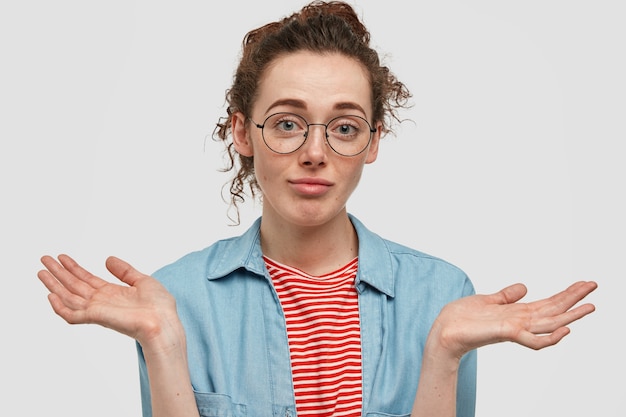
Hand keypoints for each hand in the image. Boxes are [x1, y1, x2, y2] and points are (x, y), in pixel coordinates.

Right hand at [37, 254, 182, 351]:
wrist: (164, 322)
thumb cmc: (159, 306)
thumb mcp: (142, 280)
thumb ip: (124, 271)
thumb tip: (108, 259)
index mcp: (111, 293)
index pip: (87, 279)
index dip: (74, 267)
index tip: (62, 257)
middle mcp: (101, 302)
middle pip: (74, 285)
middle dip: (59, 272)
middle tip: (44, 259)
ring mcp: (97, 310)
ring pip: (68, 297)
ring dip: (54, 284)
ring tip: (42, 271)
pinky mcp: (96, 317)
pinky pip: (72, 315)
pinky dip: (60, 307)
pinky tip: (50, 295)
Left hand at [429, 281, 597, 359]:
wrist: (444, 330)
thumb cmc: (462, 318)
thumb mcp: (487, 300)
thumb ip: (506, 296)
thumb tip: (524, 287)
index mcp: (517, 313)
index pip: (547, 303)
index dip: (566, 293)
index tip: (583, 283)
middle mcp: (520, 321)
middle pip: (553, 310)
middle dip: (574, 298)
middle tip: (595, 286)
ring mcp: (515, 328)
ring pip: (550, 324)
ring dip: (571, 315)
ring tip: (590, 306)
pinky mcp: (506, 333)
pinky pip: (534, 340)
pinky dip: (550, 338)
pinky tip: (565, 330)